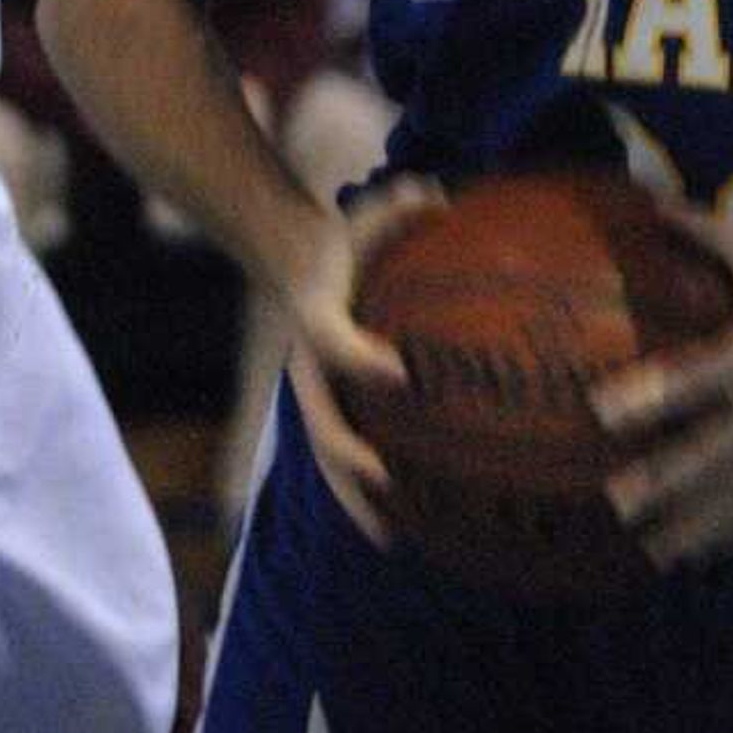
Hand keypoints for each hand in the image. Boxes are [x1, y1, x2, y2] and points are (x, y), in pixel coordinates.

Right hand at [284, 174, 445, 546]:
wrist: (294, 264)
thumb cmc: (345, 242)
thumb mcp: (369, 215)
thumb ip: (402, 204)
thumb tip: (438, 196)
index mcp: (316, 317)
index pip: (332, 339)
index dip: (360, 357)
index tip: (400, 373)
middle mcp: (308, 367)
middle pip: (319, 423)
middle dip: (350, 457)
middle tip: (387, 479)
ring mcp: (315, 396)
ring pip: (326, 457)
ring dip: (353, 498)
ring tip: (391, 537)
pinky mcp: (328, 411)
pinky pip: (341, 458)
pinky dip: (363, 494)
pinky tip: (402, 526)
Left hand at [588, 209, 732, 565]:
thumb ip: (707, 232)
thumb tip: (649, 200)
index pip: (698, 378)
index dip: (652, 395)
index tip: (601, 412)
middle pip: (714, 451)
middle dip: (666, 480)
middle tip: (614, 499)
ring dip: (690, 523)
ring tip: (644, 548)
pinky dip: (725, 536)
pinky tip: (689, 557)